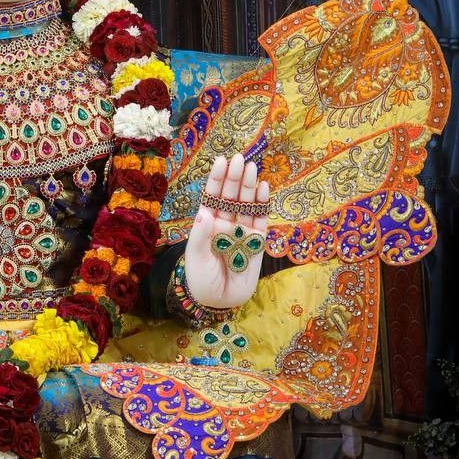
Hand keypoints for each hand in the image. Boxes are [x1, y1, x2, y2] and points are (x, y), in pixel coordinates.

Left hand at [183, 154, 268, 309]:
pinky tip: (263, 187)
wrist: (218, 300)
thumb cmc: (201, 278)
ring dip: (248, 185)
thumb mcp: (195, 256)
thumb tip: (204, 213)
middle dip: (234, 177)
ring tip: (251, 167)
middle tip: (239, 158)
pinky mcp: (256, 242)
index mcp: (207, 222)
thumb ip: (199, 234)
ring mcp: (241, 231)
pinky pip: (260, 219)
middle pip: (230, 195)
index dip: (216, 178)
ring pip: (246, 204)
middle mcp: (224, 223)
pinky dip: (262, 203)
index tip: (221, 160)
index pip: (212, 196)